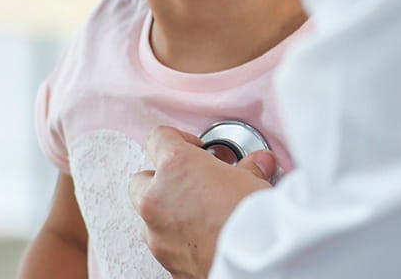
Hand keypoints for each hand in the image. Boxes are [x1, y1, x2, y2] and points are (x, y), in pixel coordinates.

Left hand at [128, 126, 276, 277]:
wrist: (255, 264)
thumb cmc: (252, 220)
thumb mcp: (255, 182)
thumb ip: (248, 169)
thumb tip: (258, 164)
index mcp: (174, 167)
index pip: (159, 137)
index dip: (179, 138)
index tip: (196, 149)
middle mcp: (156, 198)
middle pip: (142, 178)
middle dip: (162, 178)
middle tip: (193, 181)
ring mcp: (156, 234)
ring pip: (148, 215)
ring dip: (167, 211)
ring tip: (200, 212)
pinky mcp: (165, 262)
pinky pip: (164, 242)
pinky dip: (177, 238)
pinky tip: (203, 236)